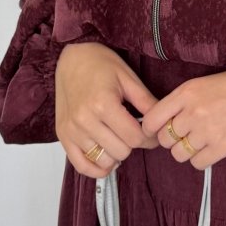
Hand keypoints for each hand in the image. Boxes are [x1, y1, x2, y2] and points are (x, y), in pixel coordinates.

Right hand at [55, 41, 161, 177]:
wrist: (70, 57)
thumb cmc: (101, 64)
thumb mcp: (128, 78)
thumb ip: (146, 102)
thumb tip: (162, 123)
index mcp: (103, 103)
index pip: (135, 138)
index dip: (150, 139)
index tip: (152, 133)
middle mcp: (85, 120)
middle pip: (121, 151)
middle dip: (133, 144)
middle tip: (134, 132)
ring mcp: (72, 130)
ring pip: (104, 160)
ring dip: (116, 154)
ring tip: (118, 139)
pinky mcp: (63, 136)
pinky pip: (81, 166)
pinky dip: (97, 168)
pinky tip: (107, 157)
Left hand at [140, 66, 225, 169]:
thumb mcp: (203, 84)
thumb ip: (181, 102)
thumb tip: (163, 123)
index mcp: (185, 93)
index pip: (151, 120)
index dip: (153, 129)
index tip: (160, 131)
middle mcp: (192, 112)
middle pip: (164, 139)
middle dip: (173, 139)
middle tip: (188, 134)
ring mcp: (207, 130)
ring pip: (179, 154)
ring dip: (188, 150)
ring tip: (203, 140)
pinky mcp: (222, 146)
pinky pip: (198, 163)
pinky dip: (203, 159)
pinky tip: (213, 147)